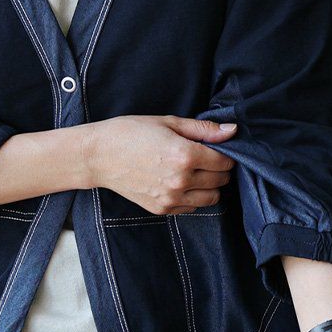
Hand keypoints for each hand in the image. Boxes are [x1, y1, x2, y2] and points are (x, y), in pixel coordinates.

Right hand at [79, 114, 236, 214]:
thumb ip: (203, 129)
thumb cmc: (132, 132)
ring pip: (211, 198)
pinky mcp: (161, 209)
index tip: (216, 148)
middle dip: (219, 169)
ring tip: (195, 172)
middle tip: (205, 158)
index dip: (225, 153)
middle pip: (220, 180)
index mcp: (184, 155)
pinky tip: (181, 182)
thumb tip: (232, 130)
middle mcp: (180, 180)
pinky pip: (192, 208)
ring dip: (210, 185)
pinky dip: (194, 197)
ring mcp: (170, 198)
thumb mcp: (169, 122)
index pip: (224, 162)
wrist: (99, 155)